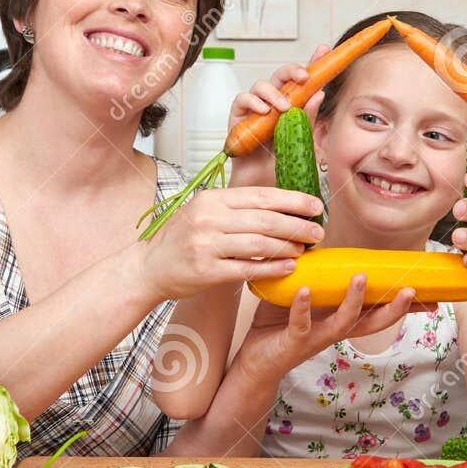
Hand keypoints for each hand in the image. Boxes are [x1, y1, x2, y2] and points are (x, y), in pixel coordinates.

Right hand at [140, 185, 323, 301]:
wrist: (149, 267)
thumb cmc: (181, 239)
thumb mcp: (203, 212)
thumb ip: (236, 208)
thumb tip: (280, 206)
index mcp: (211, 199)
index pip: (261, 196)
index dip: (292, 200)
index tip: (316, 206)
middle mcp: (208, 219)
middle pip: (265, 219)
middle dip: (297, 225)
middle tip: (317, 232)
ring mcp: (206, 245)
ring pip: (259, 244)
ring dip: (287, 247)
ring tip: (304, 250)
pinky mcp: (206, 271)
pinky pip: (248, 269)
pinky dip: (272, 268)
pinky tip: (288, 268)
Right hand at [227, 44, 331, 187]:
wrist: (263, 189)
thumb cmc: (282, 168)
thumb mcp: (303, 143)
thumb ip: (309, 119)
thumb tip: (319, 93)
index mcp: (293, 107)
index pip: (302, 82)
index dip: (313, 63)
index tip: (324, 49)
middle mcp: (274, 105)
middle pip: (281, 76)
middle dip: (292, 70)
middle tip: (304, 77)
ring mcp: (255, 110)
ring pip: (261, 85)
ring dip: (274, 92)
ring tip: (284, 108)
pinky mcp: (238, 119)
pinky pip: (241, 100)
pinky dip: (252, 101)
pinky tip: (263, 111)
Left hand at [234, 275, 424, 382]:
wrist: (255, 361)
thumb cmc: (280, 325)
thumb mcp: (304, 297)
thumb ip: (317, 276)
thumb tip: (321, 242)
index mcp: (342, 320)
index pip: (380, 312)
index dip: (406, 306)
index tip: (432, 297)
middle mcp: (336, 330)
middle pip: (374, 321)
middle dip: (395, 308)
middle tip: (412, 289)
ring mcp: (317, 337)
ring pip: (344, 322)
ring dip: (354, 300)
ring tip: (360, 277)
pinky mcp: (294, 342)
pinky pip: (301, 324)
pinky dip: (302, 307)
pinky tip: (304, 291)